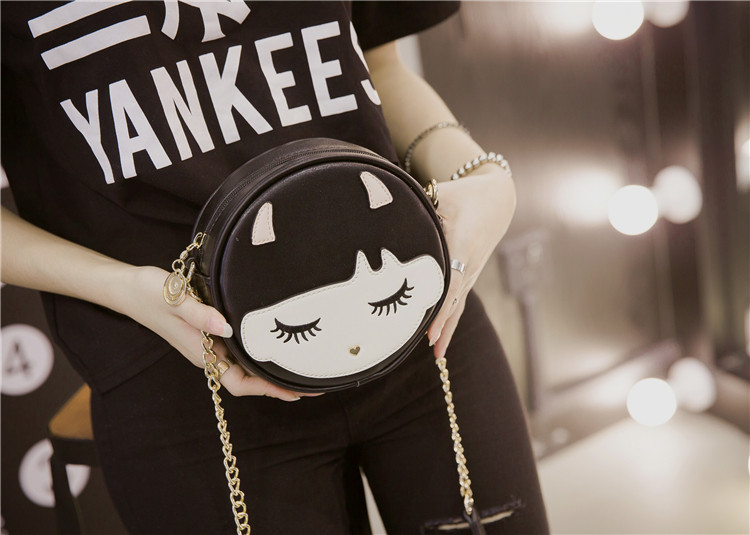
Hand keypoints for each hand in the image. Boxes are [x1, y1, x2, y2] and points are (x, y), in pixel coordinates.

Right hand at [119, 265, 311, 400]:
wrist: (128, 288)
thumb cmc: (149, 294)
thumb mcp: (175, 300)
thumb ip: (201, 315)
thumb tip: (227, 328)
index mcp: (202, 352)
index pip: (238, 382)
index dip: (267, 390)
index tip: (294, 393)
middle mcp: (207, 352)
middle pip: (246, 378)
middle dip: (276, 383)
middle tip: (311, 383)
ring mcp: (207, 343)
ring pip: (243, 364)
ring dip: (267, 368)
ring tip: (298, 366)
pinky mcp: (207, 332)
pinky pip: (236, 348)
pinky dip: (256, 351)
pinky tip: (271, 343)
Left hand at [427, 168, 515, 357]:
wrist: (498, 200)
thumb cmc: (465, 194)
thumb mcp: (442, 193)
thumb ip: (420, 200)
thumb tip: (385, 201)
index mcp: (464, 244)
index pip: (452, 280)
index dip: (442, 304)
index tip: (432, 324)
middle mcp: (470, 264)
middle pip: (456, 299)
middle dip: (443, 325)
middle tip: (432, 348)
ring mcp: (472, 272)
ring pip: (458, 305)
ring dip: (447, 329)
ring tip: (438, 355)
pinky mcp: (470, 275)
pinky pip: (459, 301)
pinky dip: (450, 321)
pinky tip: (439, 341)